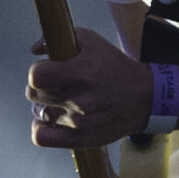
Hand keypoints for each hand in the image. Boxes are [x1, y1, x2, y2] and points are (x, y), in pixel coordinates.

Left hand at [28, 30, 153, 148]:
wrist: (144, 99)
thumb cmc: (115, 68)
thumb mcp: (92, 42)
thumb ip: (59, 38)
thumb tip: (35, 50)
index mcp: (80, 72)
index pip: (36, 76)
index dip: (37, 72)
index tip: (47, 71)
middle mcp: (78, 99)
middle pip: (33, 94)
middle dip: (40, 87)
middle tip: (52, 86)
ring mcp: (78, 122)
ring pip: (39, 114)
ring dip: (45, 106)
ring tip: (59, 101)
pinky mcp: (79, 139)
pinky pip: (42, 137)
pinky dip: (40, 129)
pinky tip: (49, 121)